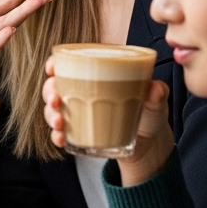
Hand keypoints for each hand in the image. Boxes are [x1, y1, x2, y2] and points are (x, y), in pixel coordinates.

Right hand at [42, 67, 173, 186]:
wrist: (151, 143)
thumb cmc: (149, 113)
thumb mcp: (155, 101)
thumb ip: (157, 93)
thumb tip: (156, 89)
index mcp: (95, 76)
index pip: (68, 64)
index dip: (54, 64)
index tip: (52, 69)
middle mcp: (81, 92)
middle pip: (54, 86)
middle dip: (49, 92)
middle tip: (56, 101)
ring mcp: (77, 113)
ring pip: (52, 109)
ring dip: (50, 114)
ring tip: (59, 122)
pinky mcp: (78, 133)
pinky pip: (59, 133)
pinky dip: (56, 135)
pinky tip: (60, 139)